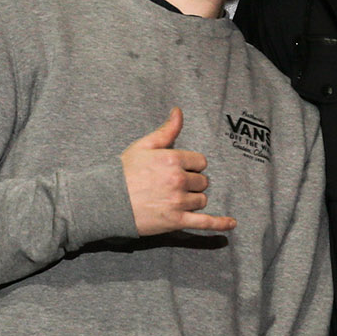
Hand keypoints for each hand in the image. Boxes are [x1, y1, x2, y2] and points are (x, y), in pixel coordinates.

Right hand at [121, 108, 235, 235]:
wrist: (104, 201)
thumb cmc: (123, 172)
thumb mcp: (144, 146)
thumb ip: (167, 130)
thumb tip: (179, 111)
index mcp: (173, 159)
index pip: (200, 162)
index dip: (191, 166)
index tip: (178, 169)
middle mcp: (178, 180)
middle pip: (202, 181)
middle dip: (191, 183)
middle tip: (170, 185)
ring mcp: (178, 201)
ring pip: (202, 199)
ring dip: (193, 199)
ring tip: (172, 199)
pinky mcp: (176, 221)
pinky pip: (205, 222)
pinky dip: (220, 223)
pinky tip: (232, 224)